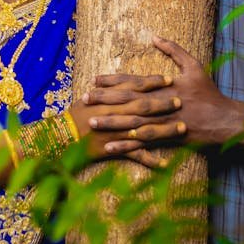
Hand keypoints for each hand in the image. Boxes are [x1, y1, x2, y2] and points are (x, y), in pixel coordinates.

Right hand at [69, 75, 183, 167]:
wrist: (61, 137)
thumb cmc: (76, 115)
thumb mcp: (91, 97)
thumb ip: (110, 89)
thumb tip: (125, 81)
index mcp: (111, 99)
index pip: (136, 87)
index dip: (154, 83)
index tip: (170, 79)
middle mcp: (116, 114)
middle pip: (145, 107)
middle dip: (164, 104)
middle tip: (181, 101)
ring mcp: (117, 133)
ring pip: (146, 130)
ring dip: (165, 129)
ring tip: (182, 128)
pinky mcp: (115, 149)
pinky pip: (135, 156)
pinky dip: (150, 160)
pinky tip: (165, 163)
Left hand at [84, 36, 243, 149]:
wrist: (225, 120)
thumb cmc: (208, 92)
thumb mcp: (194, 66)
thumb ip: (174, 50)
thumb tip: (155, 36)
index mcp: (164, 85)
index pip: (133, 81)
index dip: (112, 80)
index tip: (94, 79)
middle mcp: (161, 102)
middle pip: (127, 101)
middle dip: (104, 100)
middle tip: (83, 99)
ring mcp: (164, 122)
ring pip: (132, 123)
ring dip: (110, 123)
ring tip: (91, 123)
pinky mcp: (167, 138)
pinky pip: (143, 144)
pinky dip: (126, 146)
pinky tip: (109, 148)